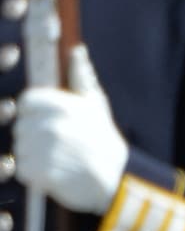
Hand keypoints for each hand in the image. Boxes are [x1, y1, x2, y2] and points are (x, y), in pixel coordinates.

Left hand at [15, 44, 127, 214]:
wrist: (117, 179)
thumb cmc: (105, 141)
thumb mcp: (96, 104)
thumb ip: (81, 76)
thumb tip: (77, 51)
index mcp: (61, 106)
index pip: (25, 102)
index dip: (31, 114)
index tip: (44, 125)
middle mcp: (52, 126)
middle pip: (20, 128)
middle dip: (31, 138)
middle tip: (52, 147)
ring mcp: (47, 151)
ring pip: (20, 149)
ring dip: (31, 157)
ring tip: (53, 162)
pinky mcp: (44, 174)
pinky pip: (23, 170)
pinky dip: (32, 175)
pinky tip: (50, 175)